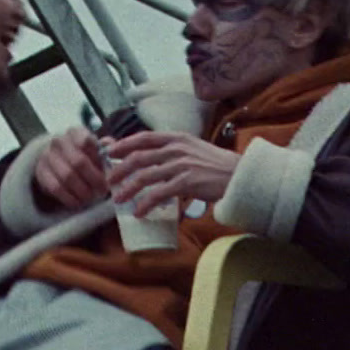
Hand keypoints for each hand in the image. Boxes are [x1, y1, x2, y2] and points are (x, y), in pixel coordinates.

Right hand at [32, 126, 108, 210]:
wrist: (56, 159)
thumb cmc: (82, 154)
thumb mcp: (95, 148)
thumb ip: (107, 149)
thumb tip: (115, 151)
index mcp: (75, 132)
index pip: (86, 141)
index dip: (98, 159)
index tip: (108, 172)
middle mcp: (59, 141)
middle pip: (78, 162)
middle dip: (94, 179)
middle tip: (103, 190)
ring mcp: (47, 156)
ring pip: (67, 176)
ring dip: (82, 190)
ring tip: (92, 197)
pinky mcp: (41, 172)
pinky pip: (56, 188)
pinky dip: (69, 198)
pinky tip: (78, 202)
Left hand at [105, 131, 238, 216]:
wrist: (239, 175)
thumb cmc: (215, 165)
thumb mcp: (193, 148)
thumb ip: (173, 150)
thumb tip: (151, 159)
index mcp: (177, 137)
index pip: (144, 137)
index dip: (124, 144)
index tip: (109, 152)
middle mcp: (176, 148)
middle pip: (139, 157)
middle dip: (120, 170)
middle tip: (110, 181)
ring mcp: (181, 165)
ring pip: (145, 176)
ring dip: (128, 189)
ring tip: (118, 199)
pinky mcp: (186, 182)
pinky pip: (159, 194)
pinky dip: (146, 204)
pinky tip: (139, 212)